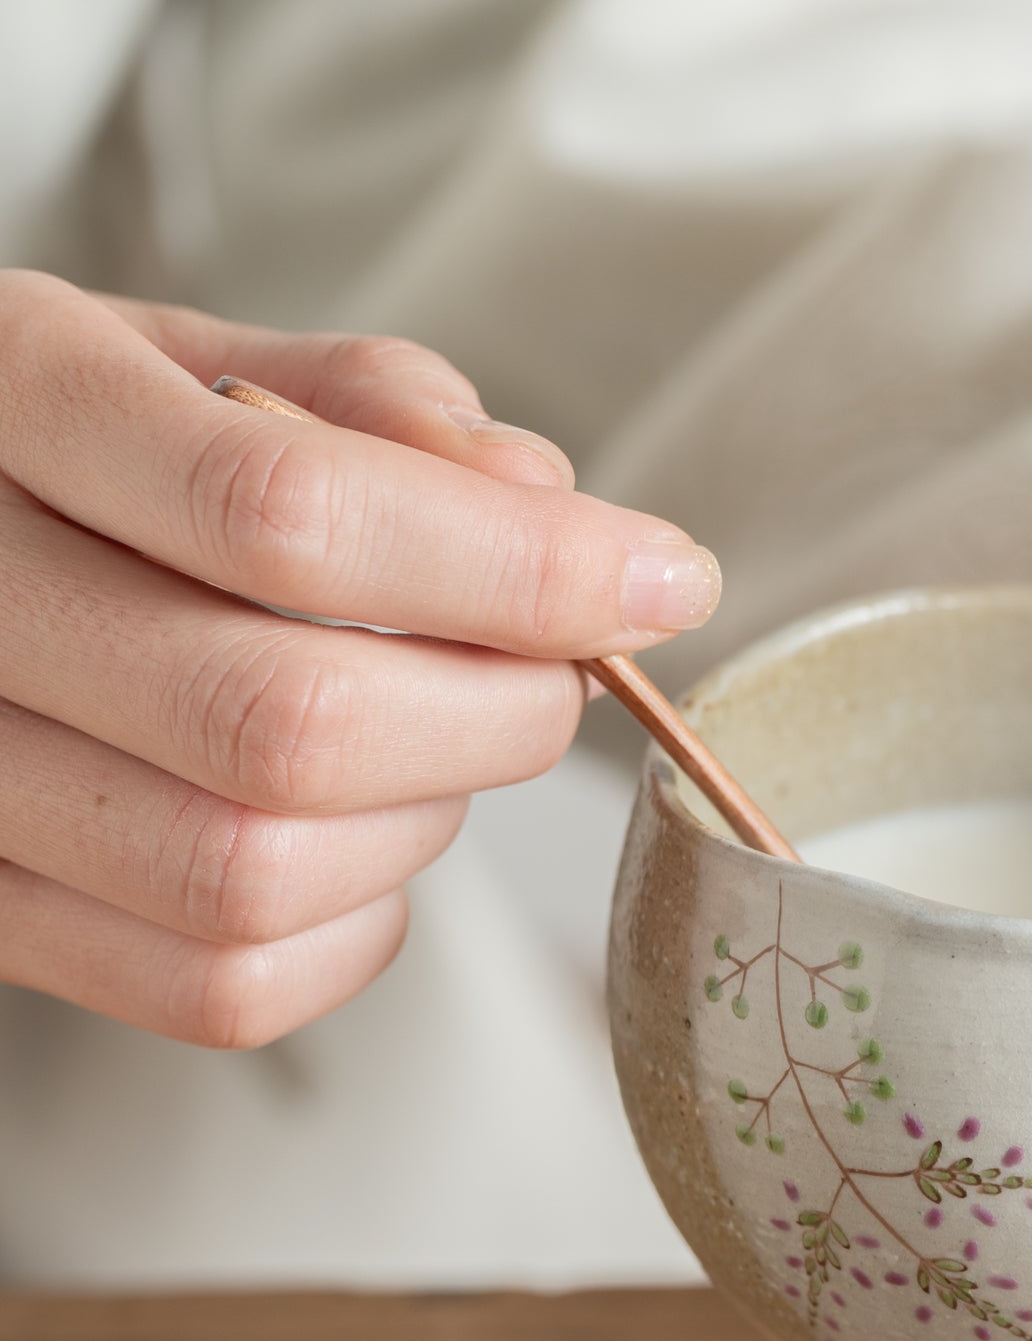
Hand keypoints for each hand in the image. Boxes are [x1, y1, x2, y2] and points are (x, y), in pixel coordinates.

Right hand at [0, 274, 719, 1045]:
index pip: (288, 515)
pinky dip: (360, 925)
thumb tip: (542, 498)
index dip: (518, 568)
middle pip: (287, 722)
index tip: (658, 577)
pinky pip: (222, 984)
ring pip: (257, 875)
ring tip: (430, 734)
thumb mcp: (191, 356)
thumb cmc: (65, 447)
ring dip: (426, 818)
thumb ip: (369, 404)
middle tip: (550, 673)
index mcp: (12, 405)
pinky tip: (360, 831)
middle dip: (499, 711)